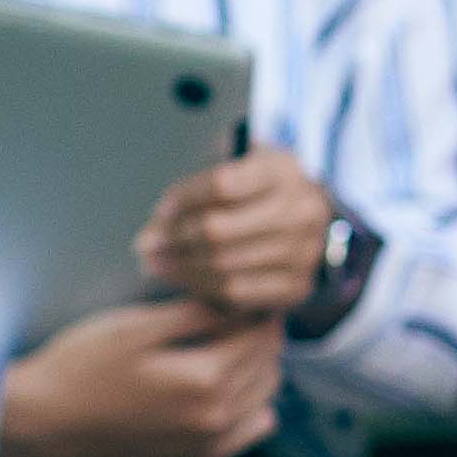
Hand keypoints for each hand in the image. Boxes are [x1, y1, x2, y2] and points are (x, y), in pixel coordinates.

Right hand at [0, 297, 284, 456]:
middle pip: (268, 366)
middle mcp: (217, 417)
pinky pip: (251, 430)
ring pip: (265, 397)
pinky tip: (226, 387)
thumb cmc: (83, 367)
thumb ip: (195, 314)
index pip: (260, 337)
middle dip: (261, 338)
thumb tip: (240, 303)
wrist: (49, 420)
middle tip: (242, 317)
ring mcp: (210, 444)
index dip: (258, 312)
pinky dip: (251, 405)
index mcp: (205, 379)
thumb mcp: (136, 326)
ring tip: (231, 347)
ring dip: (259, 369)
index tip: (251, 297)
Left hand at [139, 142, 338, 317]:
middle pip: (219, 230)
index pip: (222, 185)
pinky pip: (237, 293)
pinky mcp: (297, 286)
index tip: (160, 210)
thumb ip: (201, 182)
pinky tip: (185, 279)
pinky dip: (203, 288)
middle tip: (147, 244)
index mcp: (284, 171)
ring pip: (223, 266)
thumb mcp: (242, 163)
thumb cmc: (260, 189)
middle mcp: (302, 211)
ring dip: (181, 267)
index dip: (184, 200)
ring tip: (156, 263)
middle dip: (174, 239)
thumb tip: (155, 227)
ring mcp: (304, 253)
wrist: (309, 221)